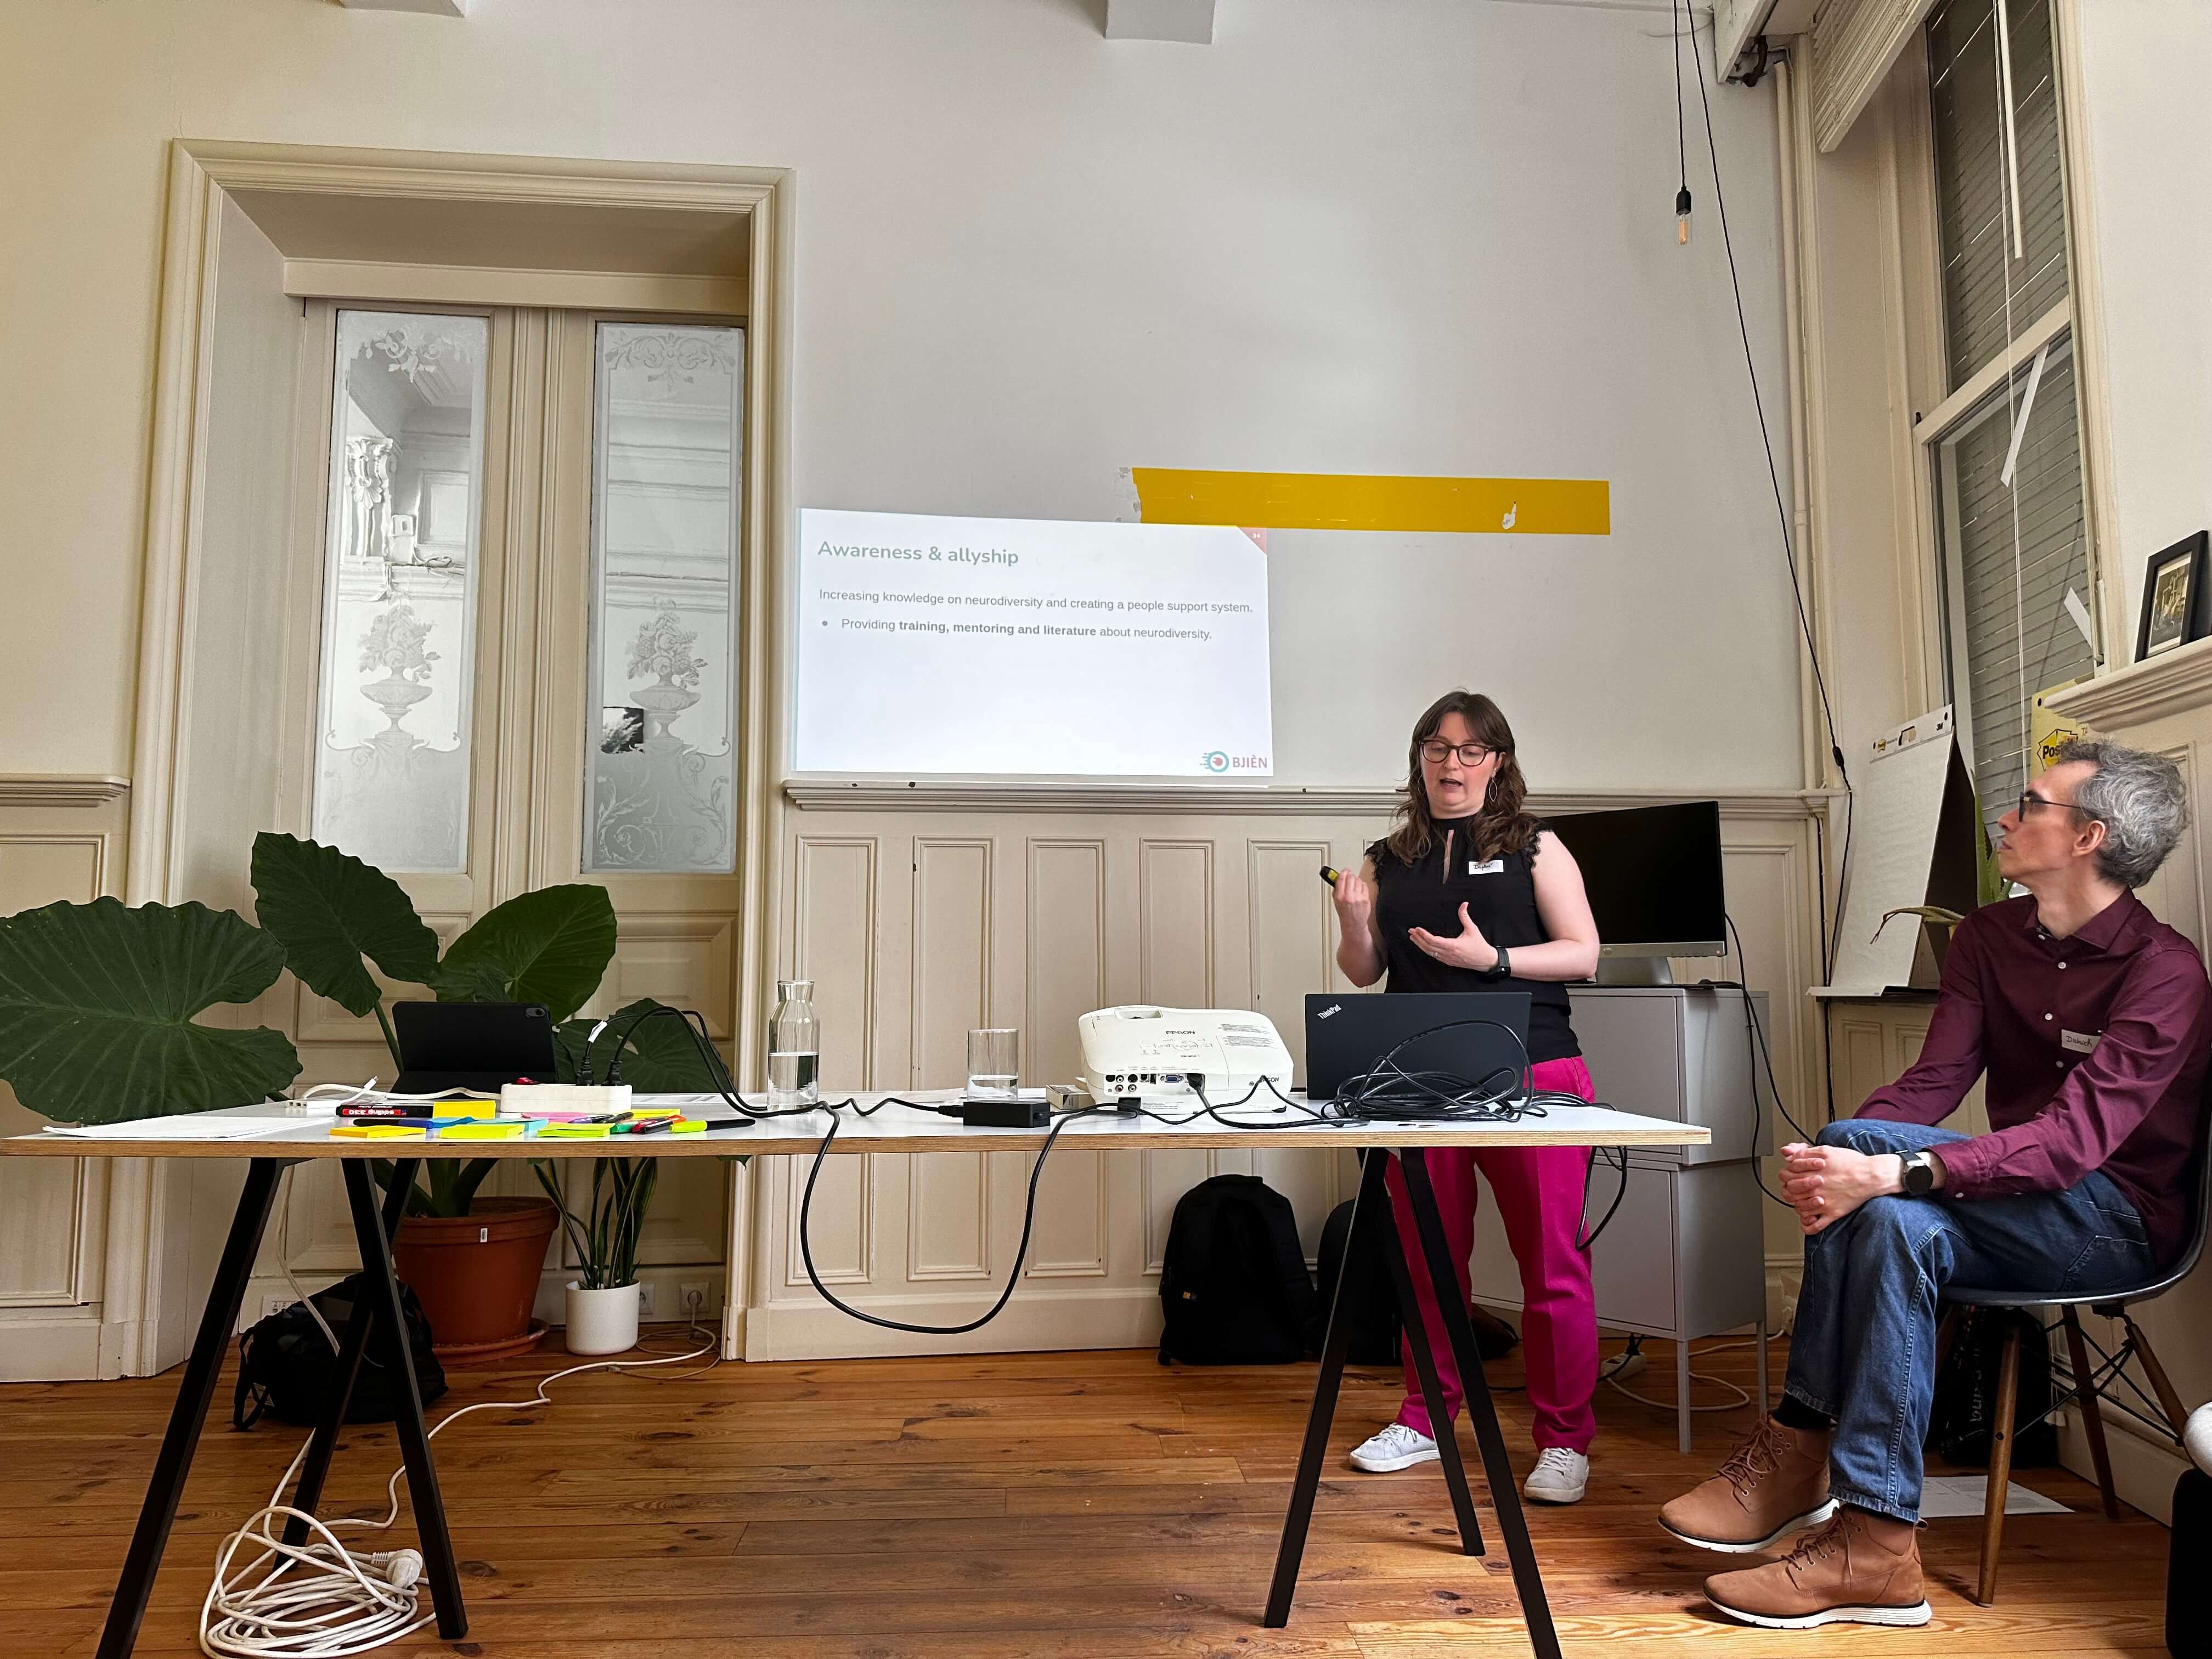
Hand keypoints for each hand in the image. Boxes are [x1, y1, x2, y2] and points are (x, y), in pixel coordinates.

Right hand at [1330, 865, 1375, 937]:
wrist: (1353, 924)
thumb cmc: (1345, 913)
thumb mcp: (1336, 901)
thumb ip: (1336, 889)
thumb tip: (1337, 878)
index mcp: (1339, 896)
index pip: (1342, 878)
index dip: (1343, 872)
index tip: (1344, 870)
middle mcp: (1349, 896)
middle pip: (1351, 877)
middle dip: (1350, 875)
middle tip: (1349, 876)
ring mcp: (1358, 898)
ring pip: (1358, 880)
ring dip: (1356, 880)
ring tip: (1354, 885)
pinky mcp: (1366, 899)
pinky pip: (1365, 886)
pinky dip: (1362, 886)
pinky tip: (1359, 890)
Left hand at [1407, 903, 1499, 971]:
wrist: (1485, 960)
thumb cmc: (1479, 945)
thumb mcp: (1472, 929)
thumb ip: (1465, 916)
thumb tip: (1464, 904)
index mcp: (1452, 946)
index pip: (1433, 940)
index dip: (1423, 935)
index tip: (1417, 929)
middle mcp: (1448, 954)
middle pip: (1428, 947)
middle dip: (1418, 939)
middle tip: (1410, 931)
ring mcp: (1447, 959)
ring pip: (1429, 953)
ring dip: (1420, 945)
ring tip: (1413, 938)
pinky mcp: (1448, 962)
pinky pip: (1434, 956)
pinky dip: (1427, 950)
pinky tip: (1423, 945)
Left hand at [1780, 1142, 1903, 1234]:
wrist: (1872, 1175)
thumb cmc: (1852, 1162)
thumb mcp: (1826, 1150)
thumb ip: (1805, 1153)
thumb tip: (1789, 1156)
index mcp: (1811, 1173)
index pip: (1785, 1176)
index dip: (1785, 1175)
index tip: (1790, 1175)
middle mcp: (1815, 1189)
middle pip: (1789, 1192)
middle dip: (1789, 1190)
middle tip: (1794, 1189)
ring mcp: (1823, 1202)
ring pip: (1799, 1209)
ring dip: (1797, 1205)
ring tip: (1801, 1201)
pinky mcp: (1833, 1213)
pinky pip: (1815, 1225)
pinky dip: (1808, 1226)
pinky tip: (1808, 1220)